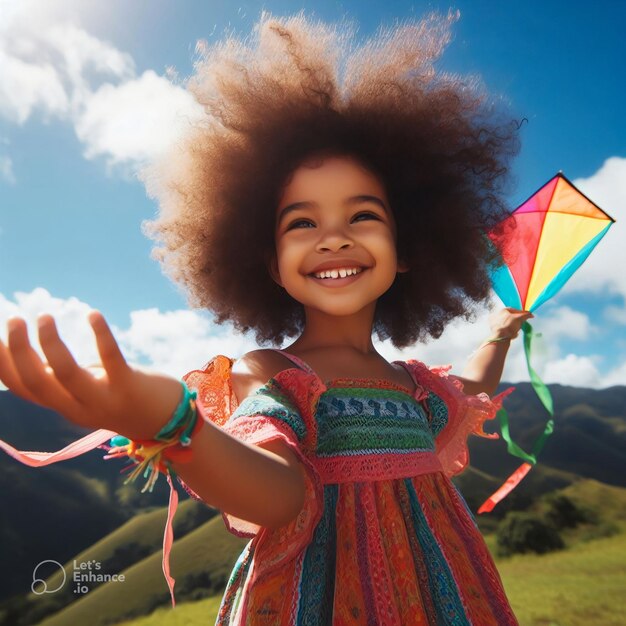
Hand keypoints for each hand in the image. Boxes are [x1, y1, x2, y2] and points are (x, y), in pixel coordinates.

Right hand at [0, 311, 182, 438]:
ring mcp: (104, 400)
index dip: (3, 365)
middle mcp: (78, 408)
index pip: (23, 389)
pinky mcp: (129, 387)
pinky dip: (100, 336)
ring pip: (66, 375)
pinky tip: (92, 314)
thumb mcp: (84, 392)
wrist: (167, 422)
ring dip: (51, 344)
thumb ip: (59, 378)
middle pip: (37, 384)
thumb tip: (28, 353)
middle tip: (14, 320)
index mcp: (63, 406)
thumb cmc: (122, 397)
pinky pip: (111, 360)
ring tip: (43, 316)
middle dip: (19, 352)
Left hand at [488, 307, 533, 339]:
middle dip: (517, 321)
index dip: (522, 313)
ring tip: (516, 331)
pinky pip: (505, 330)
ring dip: (513, 327)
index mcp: (503, 310)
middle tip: (521, 325)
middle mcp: (497, 315)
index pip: (515, 310)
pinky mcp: (495, 330)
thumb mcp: (520, 318)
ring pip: (508, 324)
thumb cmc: (509, 325)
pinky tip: (512, 335)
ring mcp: (495, 323)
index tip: (526, 317)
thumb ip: (526, 315)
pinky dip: (509, 332)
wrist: (500, 337)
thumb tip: (530, 314)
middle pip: (511, 317)